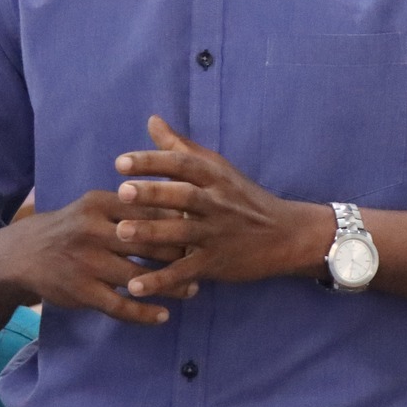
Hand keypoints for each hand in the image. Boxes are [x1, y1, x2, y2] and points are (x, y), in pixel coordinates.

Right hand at [0, 188, 192, 326]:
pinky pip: (120, 306)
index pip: (149, 210)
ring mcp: (87, 262)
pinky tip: (162, 316)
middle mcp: (94, 230)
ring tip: (192, 291)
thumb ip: (130, 207)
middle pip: (149, 243)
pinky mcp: (82, 291)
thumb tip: (180, 210)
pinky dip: (144, 313)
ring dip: (170, 286)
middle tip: (203, 262)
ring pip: (139, 277)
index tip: (201, 231)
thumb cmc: (71, 228)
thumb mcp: (94, 206)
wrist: (23, 254)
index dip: (179, 223)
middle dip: (180, 254)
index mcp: (100, 203)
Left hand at [110, 116, 328, 300]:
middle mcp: (216, 203)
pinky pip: (185, 272)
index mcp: (214, 177)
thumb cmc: (243, 197)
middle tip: (122, 191)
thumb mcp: (217, 168)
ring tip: (122, 233)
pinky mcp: (217, 264)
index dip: (152, 162)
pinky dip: (161, 280)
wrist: (286, 235)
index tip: (120, 162)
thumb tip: (152, 120)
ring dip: (152, 233)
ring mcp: (217, 234)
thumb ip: (180, 147)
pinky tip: (134, 286)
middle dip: (153, 193)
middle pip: (184, 195)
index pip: (182, 164)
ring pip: (183, 233)